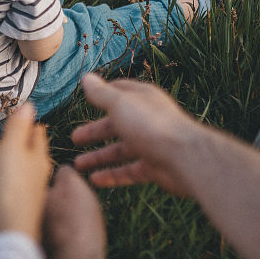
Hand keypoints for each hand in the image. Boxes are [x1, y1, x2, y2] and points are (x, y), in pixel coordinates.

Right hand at [0, 103, 51, 241]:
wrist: (6, 233)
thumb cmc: (11, 189)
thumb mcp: (14, 149)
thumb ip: (19, 128)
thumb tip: (29, 105)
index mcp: (38, 160)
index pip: (36, 135)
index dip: (27, 124)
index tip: (19, 117)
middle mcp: (34, 178)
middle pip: (22, 156)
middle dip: (9, 148)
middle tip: (0, 144)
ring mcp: (21, 196)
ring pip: (9, 176)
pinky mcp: (7, 212)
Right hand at [71, 73, 205, 195]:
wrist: (184, 158)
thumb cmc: (151, 125)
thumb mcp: (119, 104)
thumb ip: (101, 94)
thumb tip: (87, 78)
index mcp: (142, 99)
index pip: (119, 92)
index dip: (102, 94)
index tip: (86, 98)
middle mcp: (147, 120)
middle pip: (117, 125)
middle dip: (95, 131)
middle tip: (75, 138)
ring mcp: (152, 144)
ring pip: (121, 150)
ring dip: (99, 156)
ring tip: (78, 164)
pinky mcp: (155, 167)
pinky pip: (129, 171)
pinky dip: (112, 175)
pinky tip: (96, 180)